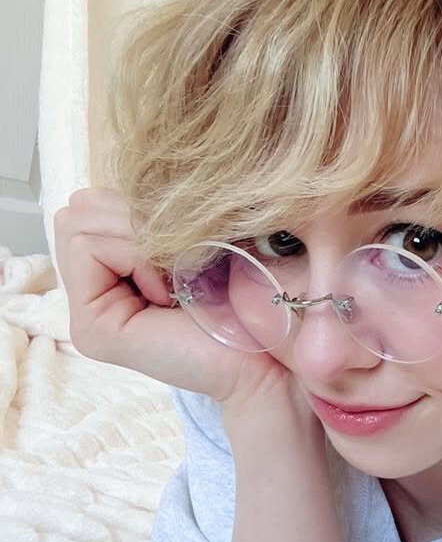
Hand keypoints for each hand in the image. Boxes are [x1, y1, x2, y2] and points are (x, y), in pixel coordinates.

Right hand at [55, 187, 288, 404]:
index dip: (136, 209)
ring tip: (173, 280)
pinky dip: (136, 258)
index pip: (90, 206)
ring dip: (136, 240)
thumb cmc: (242, 303)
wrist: (265, 360)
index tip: (182, 249)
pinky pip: (90, 250)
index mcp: (113, 274)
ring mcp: (86, 317)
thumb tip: (127, 181)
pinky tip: (168, 295)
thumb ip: (148, 218)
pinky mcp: (92, 330)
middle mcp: (92, 296)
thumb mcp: (189, 244)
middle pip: (77, 211)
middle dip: (131, 220)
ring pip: (77, 226)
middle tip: (175, 263)